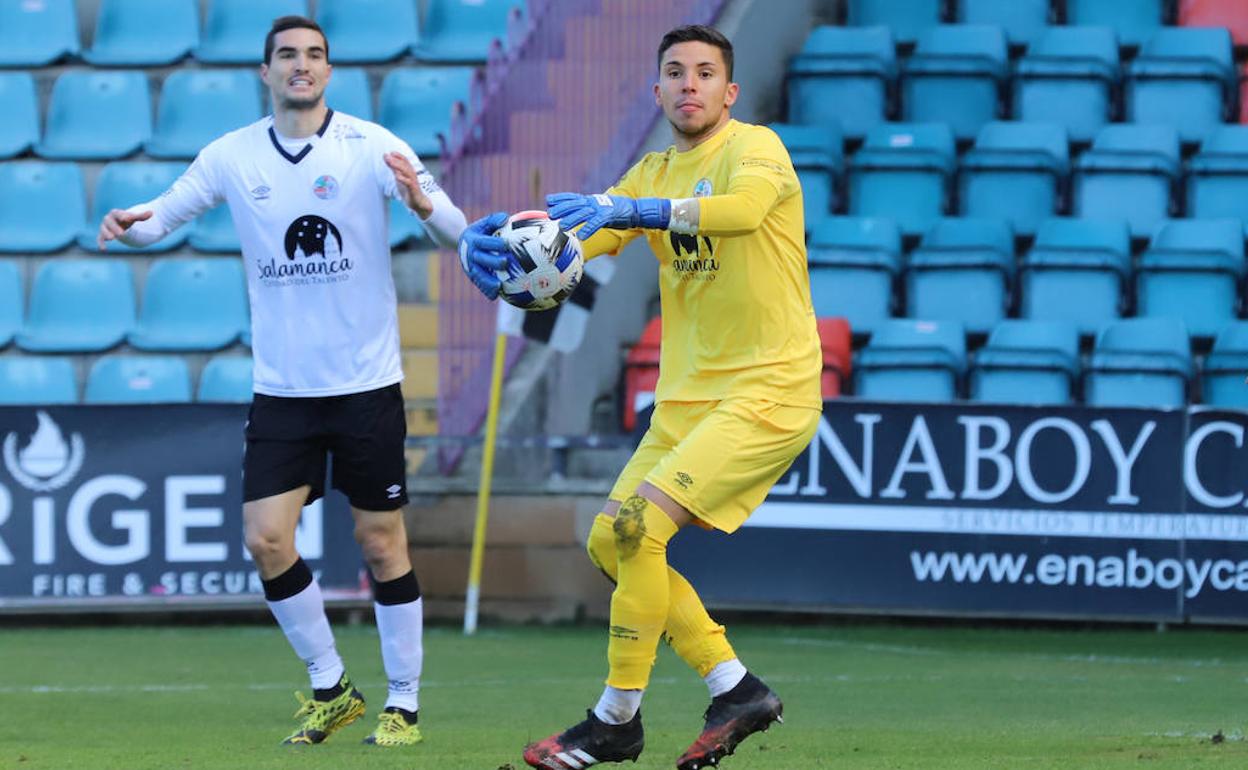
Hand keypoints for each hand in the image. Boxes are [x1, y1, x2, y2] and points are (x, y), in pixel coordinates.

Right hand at [97, 208, 152, 250]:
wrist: (120, 224)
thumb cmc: (127, 220)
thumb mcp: (134, 218)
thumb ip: (141, 216)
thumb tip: (152, 213)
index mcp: (116, 213)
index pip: (118, 213)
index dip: (122, 215)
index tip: (126, 218)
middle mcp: (108, 219)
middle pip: (109, 222)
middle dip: (114, 227)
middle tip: (121, 234)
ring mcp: (105, 227)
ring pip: (103, 229)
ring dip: (106, 233)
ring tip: (112, 238)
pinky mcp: (103, 235)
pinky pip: (100, 238)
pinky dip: (101, 243)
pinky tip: (103, 249)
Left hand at [384, 151, 432, 217]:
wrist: (419, 203)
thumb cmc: (408, 189)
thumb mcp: (400, 177)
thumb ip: (394, 168)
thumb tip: (386, 157)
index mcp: (410, 171)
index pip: (405, 161)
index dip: (399, 156)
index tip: (391, 152)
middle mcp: (412, 175)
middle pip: (405, 165)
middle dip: (396, 160)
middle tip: (387, 156)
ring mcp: (413, 182)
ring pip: (407, 172)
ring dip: (398, 166)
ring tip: (390, 162)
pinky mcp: (413, 190)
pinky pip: (409, 183)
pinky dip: (403, 179)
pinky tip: (396, 176)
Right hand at [458, 212, 510, 299]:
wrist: (462, 243)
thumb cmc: (480, 231)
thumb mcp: (484, 223)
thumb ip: (494, 220)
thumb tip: (505, 218)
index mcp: (473, 240)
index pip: (484, 242)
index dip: (494, 243)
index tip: (506, 244)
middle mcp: (470, 254)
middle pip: (481, 259)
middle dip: (493, 261)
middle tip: (505, 262)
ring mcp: (469, 266)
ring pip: (478, 274)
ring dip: (487, 281)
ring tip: (499, 286)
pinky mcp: (472, 275)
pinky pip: (479, 283)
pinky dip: (486, 290)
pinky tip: (495, 296)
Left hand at [546, 193, 669, 239]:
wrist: (636, 210)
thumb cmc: (617, 212)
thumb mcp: (599, 210)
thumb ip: (588, 213)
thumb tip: (576, 219)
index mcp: (591, 200)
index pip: (573, 197)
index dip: (561, 198)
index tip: (548, 200)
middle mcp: (594, 202)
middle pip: (575, 204)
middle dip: (562, 208)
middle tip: (550, 214)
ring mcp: (601, 208)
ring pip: (584, 213)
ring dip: (572, 219)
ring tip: (562, 226)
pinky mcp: (609, 215)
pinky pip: (597, 222)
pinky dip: (588, 228)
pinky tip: (581, 235)